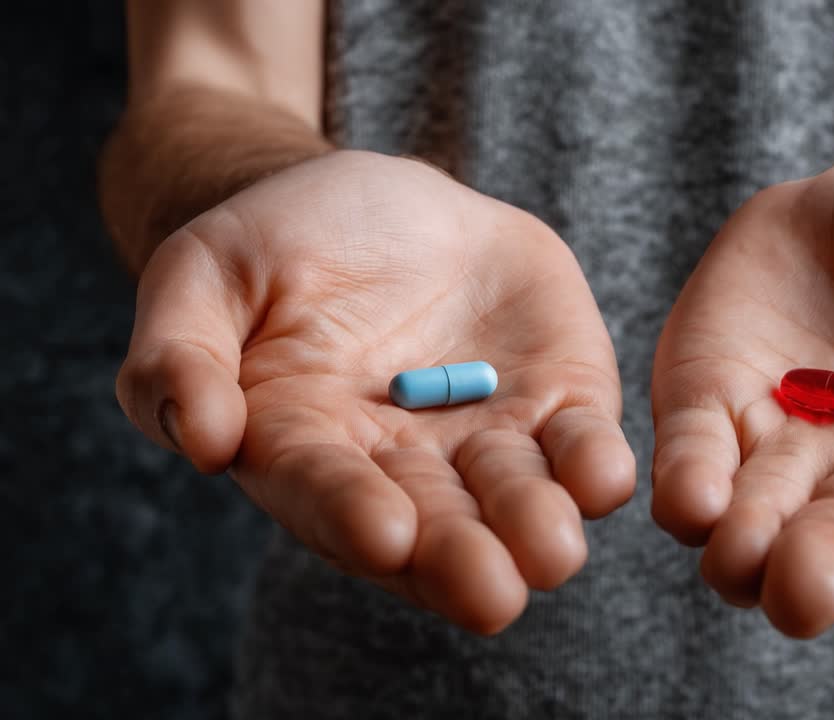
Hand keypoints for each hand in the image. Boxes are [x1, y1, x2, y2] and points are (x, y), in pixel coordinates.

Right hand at [117, 151, 634, 633]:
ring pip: (517, 498)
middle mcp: (404, 465)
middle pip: (433, 524)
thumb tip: (202, 440)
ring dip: (537, 526)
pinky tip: (608, 477)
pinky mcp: (560, 401)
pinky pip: (583, 442)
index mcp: (307, 446)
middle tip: (491, 591)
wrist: (387, 203)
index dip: (350, 512)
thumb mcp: (205, 270)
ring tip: (555, 550)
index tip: (382, 535)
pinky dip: (596, 463)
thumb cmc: (282, 242)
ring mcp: (490, 439)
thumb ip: (180, 352)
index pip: (325, 490)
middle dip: (461, 558)